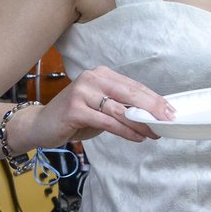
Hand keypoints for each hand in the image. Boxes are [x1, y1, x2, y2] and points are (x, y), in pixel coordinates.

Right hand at [16, 66, 175, 147]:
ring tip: (154, 132)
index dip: (154, 98)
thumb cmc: (75, 116)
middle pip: (130, 94)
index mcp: (102, 74)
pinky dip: (125, 131)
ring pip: (120, 110)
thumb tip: (151, 114)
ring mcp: (82, 93)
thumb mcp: (101, 106)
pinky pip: (108, 122)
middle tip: (168, 120)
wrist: (40, 124)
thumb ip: (122, 105)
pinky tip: (137, 137)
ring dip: (140, 123)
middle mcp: (92, 79)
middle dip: (152, 108)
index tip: (170, 110)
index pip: (134, 86)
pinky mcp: (75, 110)